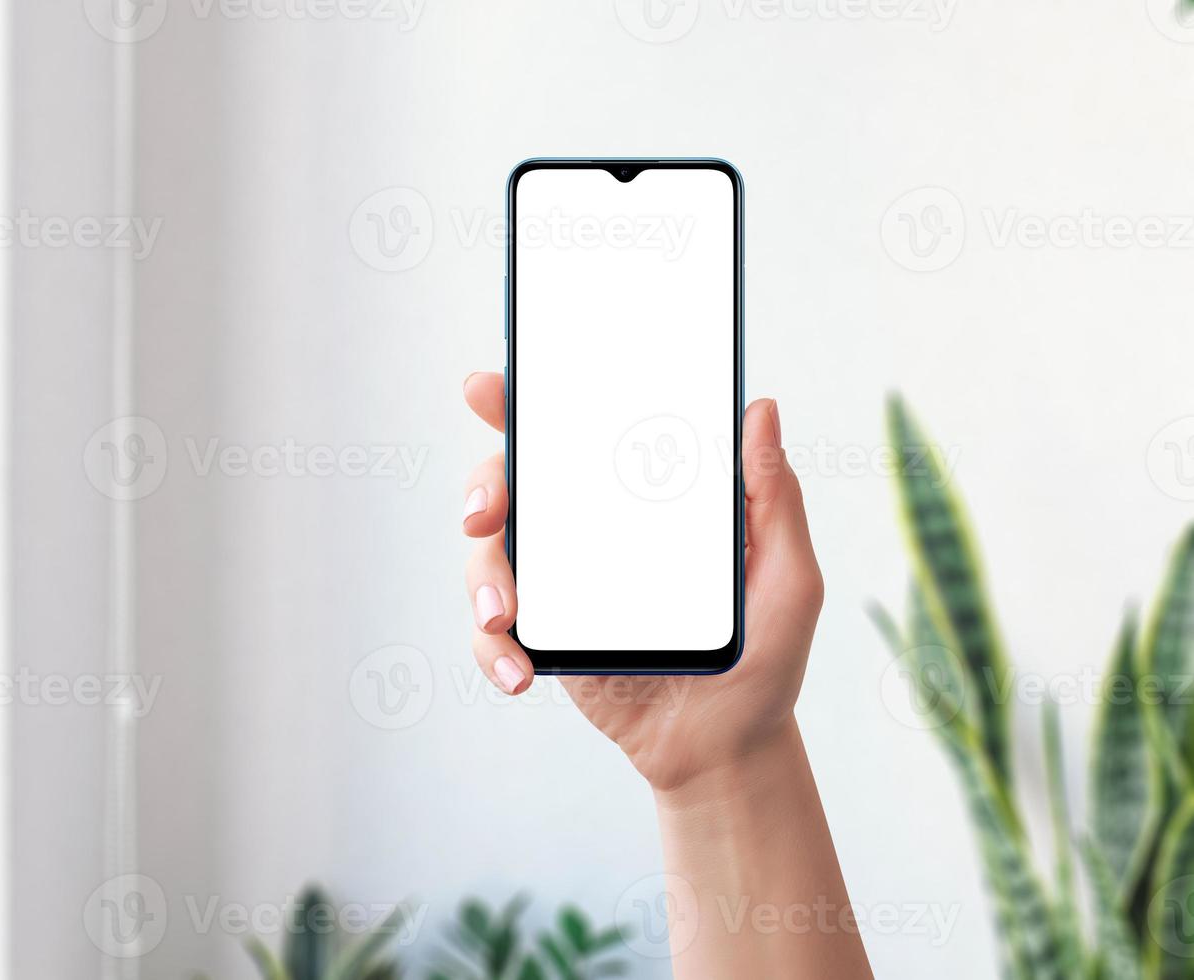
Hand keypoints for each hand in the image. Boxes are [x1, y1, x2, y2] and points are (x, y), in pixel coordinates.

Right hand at [462, 372, 824, 794]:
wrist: (727, 750)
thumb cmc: (762, 657)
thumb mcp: (786, 578)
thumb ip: (774, 500)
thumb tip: (762, 410)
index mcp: (642, 502)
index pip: (579, 436)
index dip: (527, 403)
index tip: (489, 389)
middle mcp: (591, 533)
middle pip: (515, 485)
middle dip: (484, 487)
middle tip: (483, 514)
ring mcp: (561, 587)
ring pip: (489, 556)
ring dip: (483, 579)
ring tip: (505, 617)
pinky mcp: (545, 640)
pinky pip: (491, 633)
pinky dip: (491, 648)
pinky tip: (520, 673)